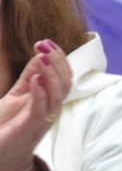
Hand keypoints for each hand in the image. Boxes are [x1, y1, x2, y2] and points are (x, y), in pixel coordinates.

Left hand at [0, 41, 73, 170]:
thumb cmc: (5, 128)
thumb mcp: (17, 96)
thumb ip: (29, 78)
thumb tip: (39, 56)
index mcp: (50, 101)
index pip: (64, 76)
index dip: (59, 58)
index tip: (46, 42)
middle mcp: (51, 109)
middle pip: (66, 82)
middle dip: (58, 61)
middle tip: (44, 46)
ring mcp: (43, 119)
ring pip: (58, 94)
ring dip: (51, 73)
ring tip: (41, 57)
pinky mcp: (31, 128)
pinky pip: (42, 108)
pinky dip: (41, 92)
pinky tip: (36, 78)